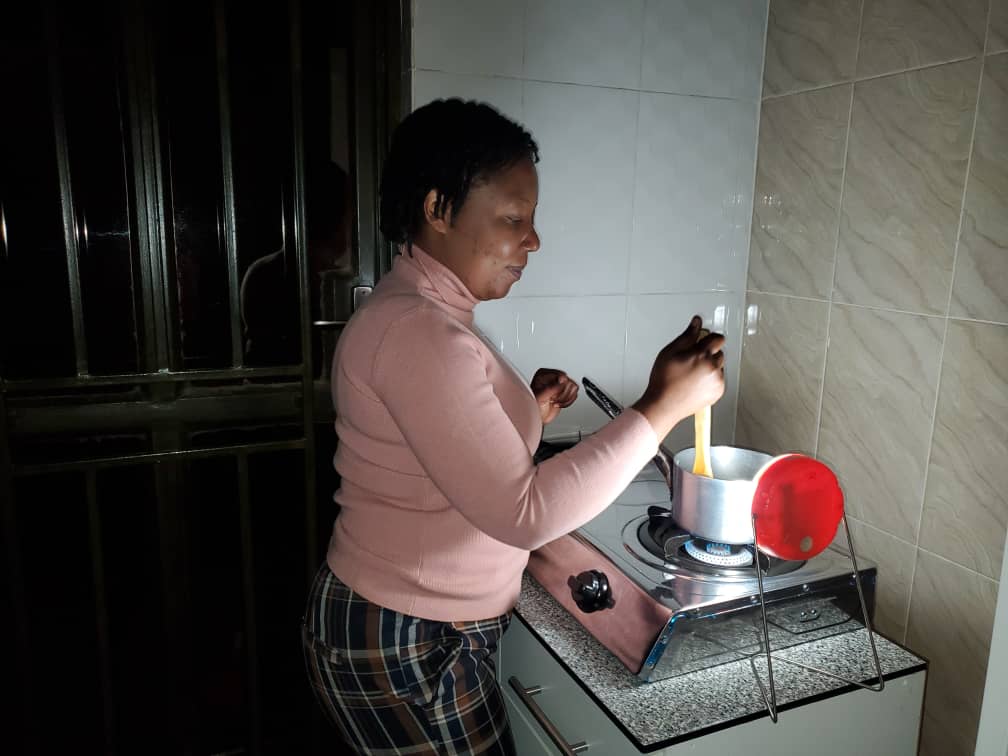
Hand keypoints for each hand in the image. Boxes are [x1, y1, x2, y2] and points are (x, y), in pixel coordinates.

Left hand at [530, 368, 578, 424]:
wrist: (538, 416)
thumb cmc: (534, 406)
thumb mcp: (541, 396)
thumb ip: (551, 388)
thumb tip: (563, 380)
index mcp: (544, 374)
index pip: (560, 375)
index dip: (560, 387)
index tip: (553, 394)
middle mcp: (552, 377)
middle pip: (569, 381)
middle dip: (562, 394)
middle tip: (553, 399)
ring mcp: (560, 384)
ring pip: (574, 387)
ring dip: (565, 398)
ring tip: (555, 401)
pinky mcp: (566, 391)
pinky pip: (575, 394)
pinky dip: (568, 402)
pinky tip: (559, 404)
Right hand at [631, 316, 725, 438]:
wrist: (664, 405)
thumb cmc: (664, 381)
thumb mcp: (670, 352)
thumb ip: (687, 335)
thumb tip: (696, 323)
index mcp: (702, 355)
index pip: (717, 338)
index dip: (709, 338)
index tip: (703, 340)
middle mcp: (713, 367)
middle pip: (719, 352)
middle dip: (708, 353)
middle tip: (691, 360)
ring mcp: (717, 381)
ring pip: (719, 366)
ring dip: (710, 366)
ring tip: (692, 374)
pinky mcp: (718, 392)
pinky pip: (719, 380)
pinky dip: (710, 379)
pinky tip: (695, 383)